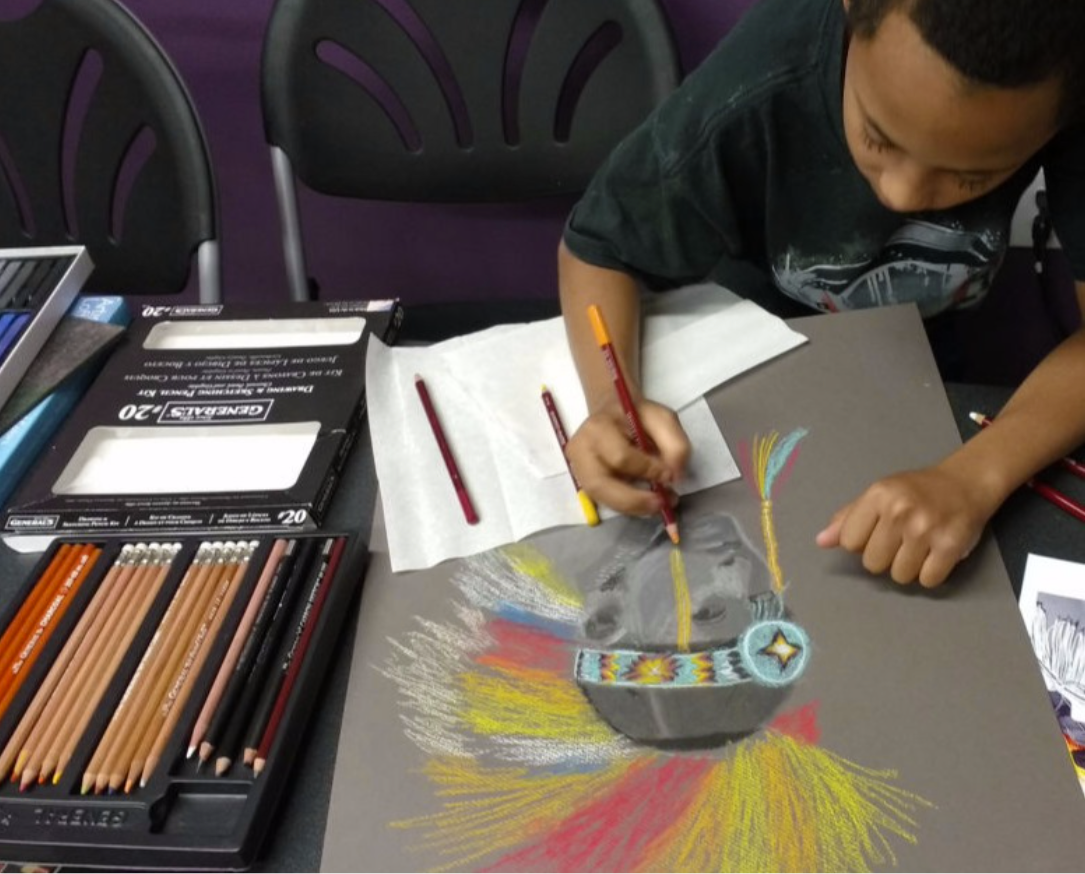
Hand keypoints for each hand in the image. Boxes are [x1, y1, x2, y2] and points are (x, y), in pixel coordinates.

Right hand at [565, 396, 690, 516]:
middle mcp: (580, 450)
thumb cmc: (637, 416)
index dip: (647, 470)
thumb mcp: (663, 419)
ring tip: (656, 505)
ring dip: (632, 507)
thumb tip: (674, 477)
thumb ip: (674, 445)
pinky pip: (604, 502)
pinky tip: (643, 502)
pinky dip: (627, 506)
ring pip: (601, 499)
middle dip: (634, 500)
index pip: (620, 457)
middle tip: (661, 504)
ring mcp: (578, 469)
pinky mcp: (583, 482)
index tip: (670, 476)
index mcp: (598, 428)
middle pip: (600, 485)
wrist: (614, 415)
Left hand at [815, 464, 997, 587]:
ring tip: (919, 548)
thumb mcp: (879, 494)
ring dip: (908, 568)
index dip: (861, 543)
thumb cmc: (917, 490)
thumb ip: (849, 517)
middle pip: (872, 564)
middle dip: (884, 558)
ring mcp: (926, 529)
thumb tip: (821, 542)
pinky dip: (930, 574)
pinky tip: (935, 555)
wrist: (966, 482)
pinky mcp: (951, 546)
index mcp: (878, 495)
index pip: (849, 542)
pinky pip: (928, 581)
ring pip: (899, 576)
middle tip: (901, 541)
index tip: (877, 533)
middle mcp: (900, 511)